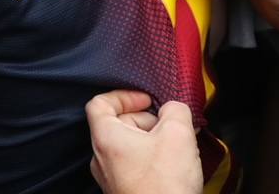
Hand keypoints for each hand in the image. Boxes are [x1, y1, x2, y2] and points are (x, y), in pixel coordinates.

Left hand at [87, 91, 201, 193]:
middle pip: (117, 125)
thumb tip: (173, 109)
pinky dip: (150, 160)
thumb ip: (175, 110)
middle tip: (167, 125)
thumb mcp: (178, 133)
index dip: (123, 95)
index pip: (100, 103)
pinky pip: (133, 167)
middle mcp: (102, 158)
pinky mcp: (124, 192)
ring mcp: (111, 178)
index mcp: (106, 138)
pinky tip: (171, 168)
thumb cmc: (164, 186)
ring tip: (174, 147)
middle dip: (144, 119)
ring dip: (150, 141)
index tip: (145, 100)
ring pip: (126, 147)